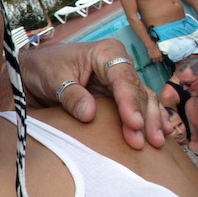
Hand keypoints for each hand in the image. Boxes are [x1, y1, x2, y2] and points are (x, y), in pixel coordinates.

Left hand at [20, 37, 167, 149]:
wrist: (35, 71)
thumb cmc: (45, 68)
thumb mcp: (53, 79)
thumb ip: (71, 95)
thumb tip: (89, 115)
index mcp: (106, 53)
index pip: (123, 79)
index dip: (130, 103)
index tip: (133, 124)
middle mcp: (120, 64)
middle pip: (138, 91)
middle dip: (144, 117)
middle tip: (146, 141)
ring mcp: (121, 80)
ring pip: (144, 100)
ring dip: (151, 121)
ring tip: (156, 143)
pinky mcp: (119, 95)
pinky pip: (139, 106)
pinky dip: (150, 119)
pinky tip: (162, 133)